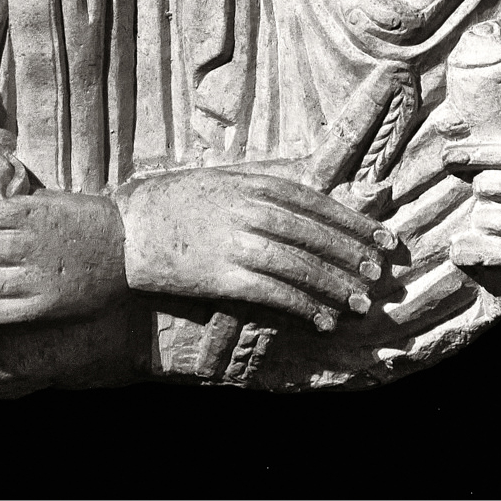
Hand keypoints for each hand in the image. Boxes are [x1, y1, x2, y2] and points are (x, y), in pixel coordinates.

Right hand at [115, 166, 395, 331]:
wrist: (120, 234)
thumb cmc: (163, 206)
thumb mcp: (213, 180)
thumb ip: (253, 186)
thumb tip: (295, 194)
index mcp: (251, 183)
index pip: (317, 203)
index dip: (354, 222)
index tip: (381, 237)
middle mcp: (251, 211)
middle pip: (317, 235)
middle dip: (354, 256)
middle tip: (380, 275)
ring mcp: (239, 244)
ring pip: (303, 267)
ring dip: (337, 287)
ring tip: (360, 304)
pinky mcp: (225, 278)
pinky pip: (277, 293)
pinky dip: (305, 307)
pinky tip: (323, 320)